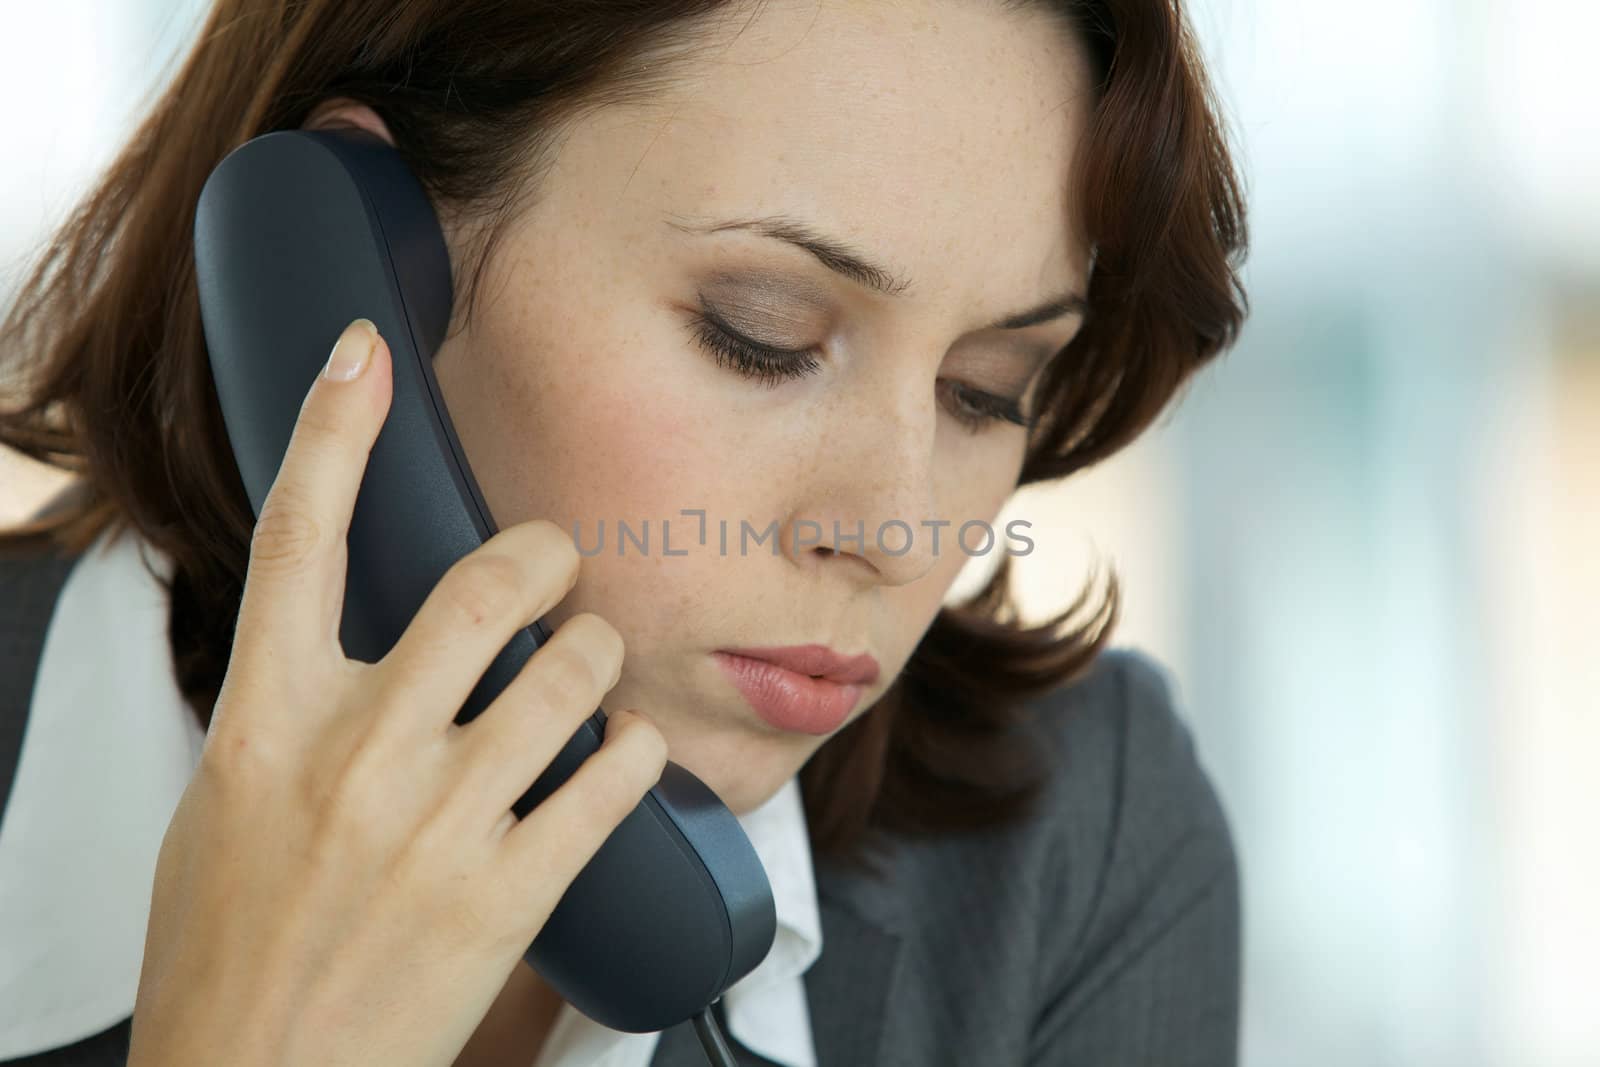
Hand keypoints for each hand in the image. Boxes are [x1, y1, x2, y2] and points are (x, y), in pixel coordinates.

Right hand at [127, 318, 666, 1066]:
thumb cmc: (232, 943)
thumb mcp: (231, 801)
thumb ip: (298, 708)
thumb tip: (361, 637)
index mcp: (266, 720)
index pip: (297, 539)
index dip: (332, 431)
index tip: (363, 354)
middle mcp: (355, 754)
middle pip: (484, 586)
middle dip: (545, 555)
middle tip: (557, 562)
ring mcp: (438, 822)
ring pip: (573, 675)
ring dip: (600, 657)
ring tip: (592, 672)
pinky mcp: (510, 890)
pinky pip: (613, 778)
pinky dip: (635, 751)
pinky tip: (625, 751)